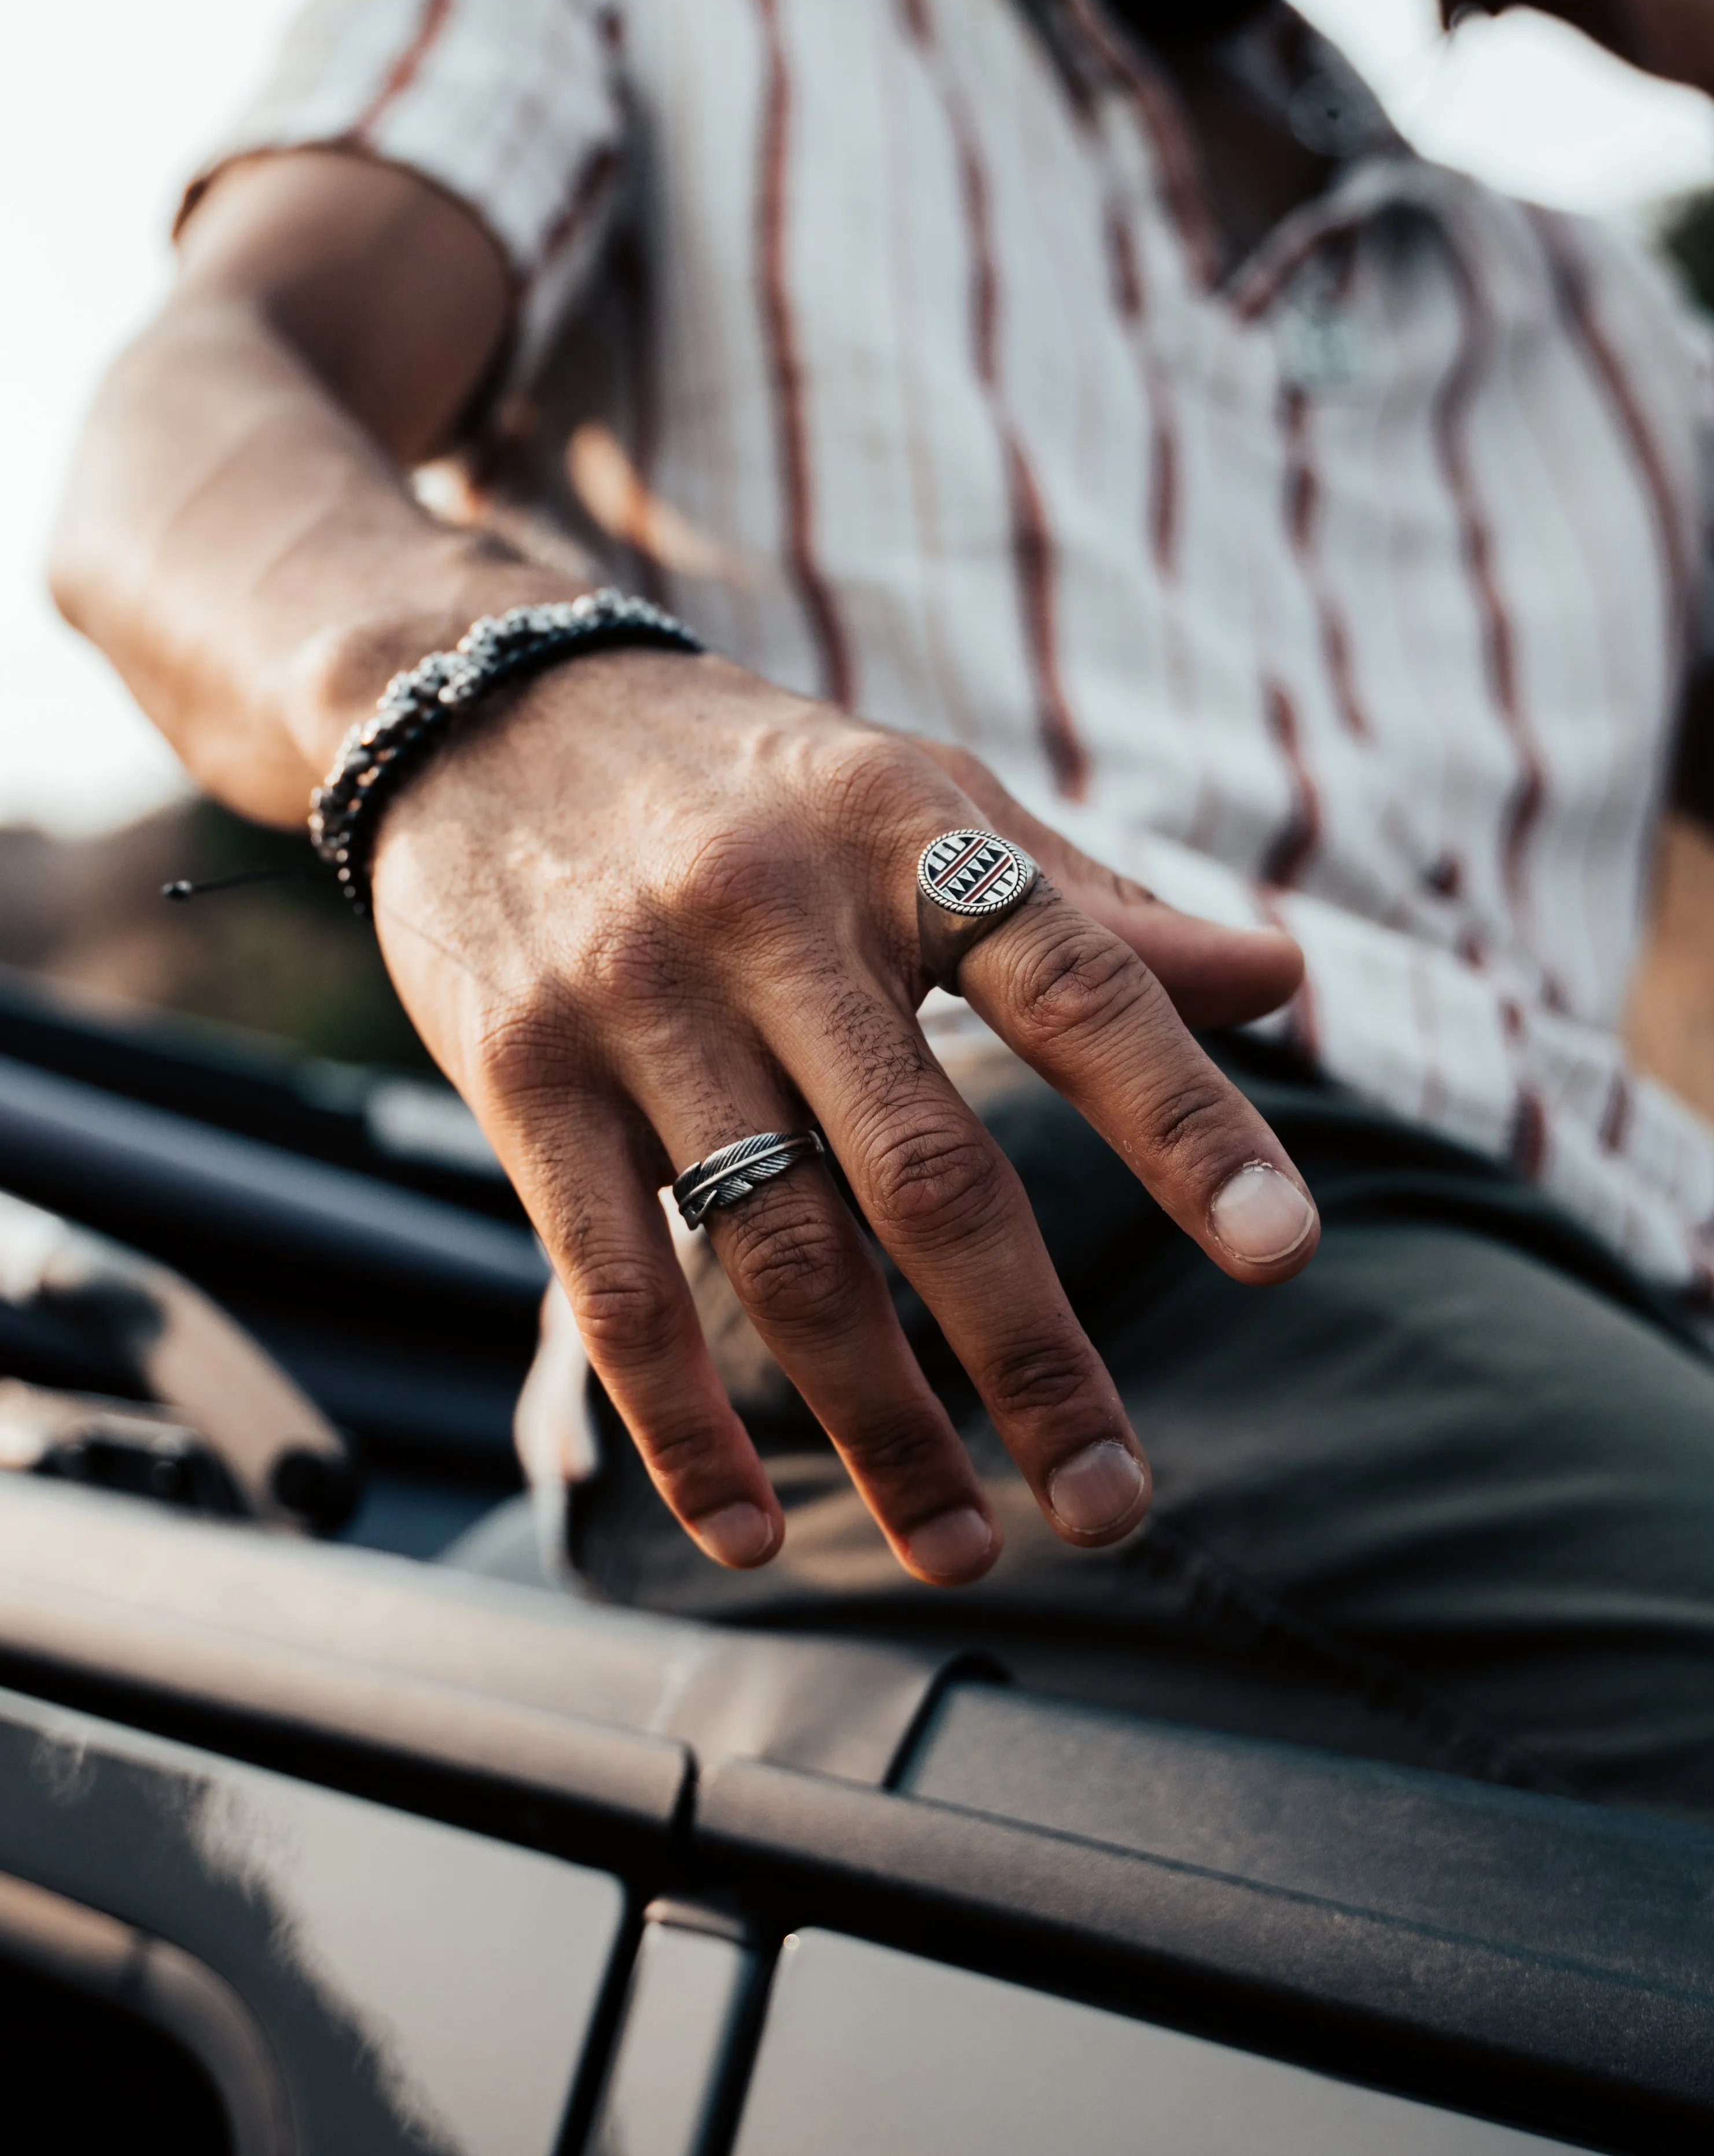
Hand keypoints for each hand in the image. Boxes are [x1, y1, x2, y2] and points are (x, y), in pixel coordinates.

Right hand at [370, 651, 1315, 1586]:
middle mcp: (773, 915)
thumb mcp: (922, 796)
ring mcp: (638, 1001)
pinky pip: (612, 1286)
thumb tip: (1286, 977)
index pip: (1075, 985)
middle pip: (926, 1170)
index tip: (1280, 1252)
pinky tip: (754, 1531)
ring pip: (779, 1257)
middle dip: (1031, 1356)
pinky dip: (686, 1427)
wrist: (481, 712)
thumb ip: (1093, 906)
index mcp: (903, 832)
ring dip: (880, 1428)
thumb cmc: (751, 778)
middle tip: (1114, 1502)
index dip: (1184, 1120)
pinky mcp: (521, 1078)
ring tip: (966, 1546)